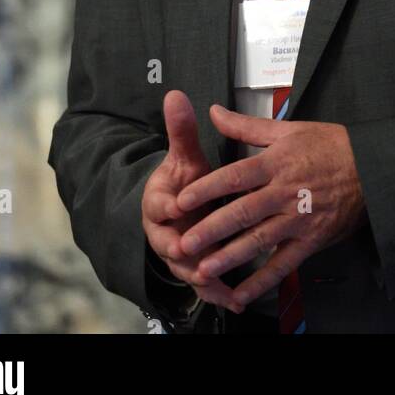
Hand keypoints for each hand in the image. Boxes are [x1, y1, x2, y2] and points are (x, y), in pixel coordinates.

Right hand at [141, 90, 242, 310]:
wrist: (183, 208)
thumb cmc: (186, 181)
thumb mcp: (185, 156)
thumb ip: (181, 129)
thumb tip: (175, 95)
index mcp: (159, 203)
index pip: (157, 206)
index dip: (167, 205)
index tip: (179, 204)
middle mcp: (165, 233)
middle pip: (169, 244)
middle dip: (182, 249)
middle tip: (195, 252)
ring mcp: (180, 256)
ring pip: (188, 269)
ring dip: (203, 276)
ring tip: (220, 282)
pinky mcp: (196, 270)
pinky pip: (206, 285)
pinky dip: (219, 293)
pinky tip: (237, 300)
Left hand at [171, 105, 367, 309]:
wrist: (372, 168)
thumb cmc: (330, 146)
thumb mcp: (288, 129)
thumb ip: (247, 126)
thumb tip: (214, 113)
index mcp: (276, 163)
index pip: (235, 176)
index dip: (207, 189)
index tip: (182, 200)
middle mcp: (284, 192)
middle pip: (242, 212)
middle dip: (211, 230)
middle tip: (184, 243)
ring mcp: (298, 219)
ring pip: (259, 241)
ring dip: (230, 258)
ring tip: (204, 270)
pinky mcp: (310, 240)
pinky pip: (283, 264)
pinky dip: (262, 280)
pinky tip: (242, 292)